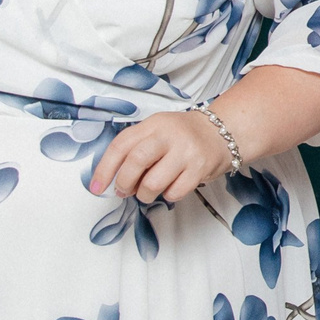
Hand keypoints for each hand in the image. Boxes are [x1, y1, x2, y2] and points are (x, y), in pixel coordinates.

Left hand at [89, 109, 231, 202]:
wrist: (222, 132)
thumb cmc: (182, 136)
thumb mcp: (157, 131)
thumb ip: (134, 148)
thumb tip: (111, 180)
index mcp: (153, 124)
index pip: (121, 145)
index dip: (104, 169)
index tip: (97, 187)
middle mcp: (169, 135)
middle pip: (135, 162)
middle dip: (124, 183)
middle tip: (124, 191)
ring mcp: (186, 151)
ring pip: (153, 183)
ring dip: (144, 194)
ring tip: (148, 191)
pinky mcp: (200, 168)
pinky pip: (174, 192)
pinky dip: (168, 195)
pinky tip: (171, 186)